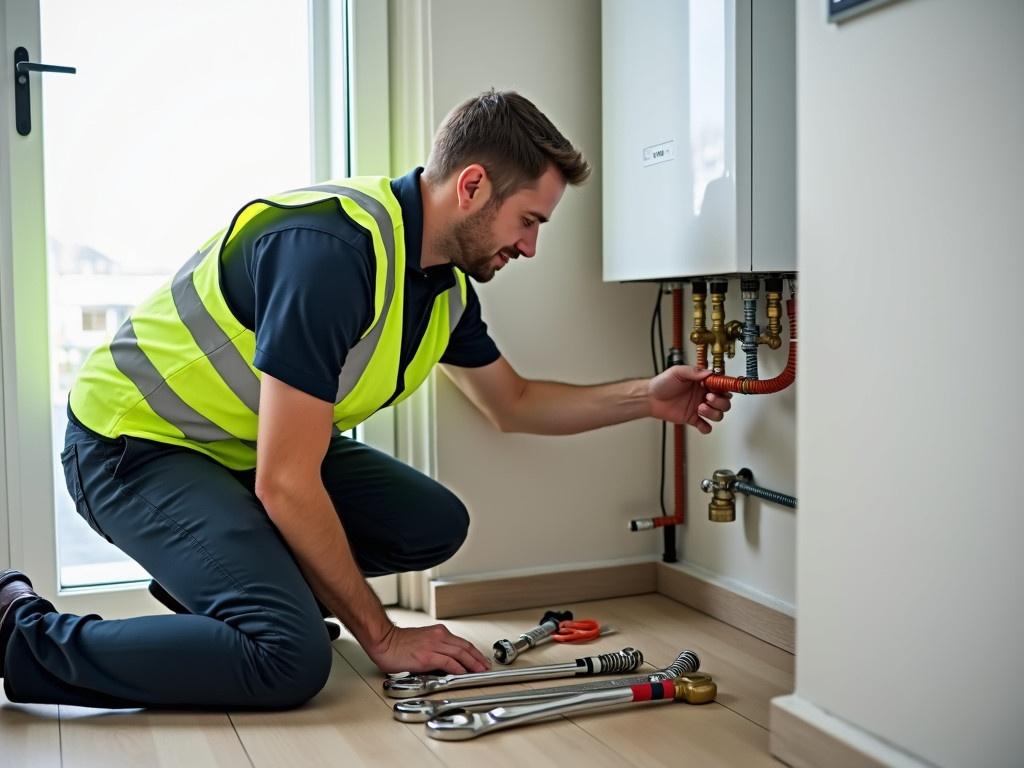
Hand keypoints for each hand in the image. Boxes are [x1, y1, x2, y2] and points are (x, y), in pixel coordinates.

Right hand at [368, 623, 490, 674]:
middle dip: (478, 658)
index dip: (474, 652)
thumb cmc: (398, 643)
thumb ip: (436, 649)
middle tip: (486, 666)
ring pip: (460, 653)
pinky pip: (447, 661)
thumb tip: (447, 662)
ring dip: (472, 663)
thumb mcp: (423, 642)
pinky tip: (462, 673)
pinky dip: (457, 667)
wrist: (384, 641)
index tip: (481, 660)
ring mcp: (433, 645)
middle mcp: (438, 636)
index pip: (462, 643)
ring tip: (479, 671)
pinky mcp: (427, 656)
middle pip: (465, 647)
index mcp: (438, 633)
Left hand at [648, 366, 731, 433]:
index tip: (717, 389)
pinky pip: (705, 426)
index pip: (721, 385)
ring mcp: (699, 408)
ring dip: (713, 413)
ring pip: (718, 414)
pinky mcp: (693, 419)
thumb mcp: (677, 371)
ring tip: (700, 408)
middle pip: (724, 402)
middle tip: (708, 398)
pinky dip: (706, 427)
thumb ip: (693, 371)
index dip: (723, 388)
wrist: (650, 398)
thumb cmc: (662, 384)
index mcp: (702, 382)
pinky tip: (700, 423)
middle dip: (720, 402)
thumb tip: (709, 372)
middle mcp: (703, 395)